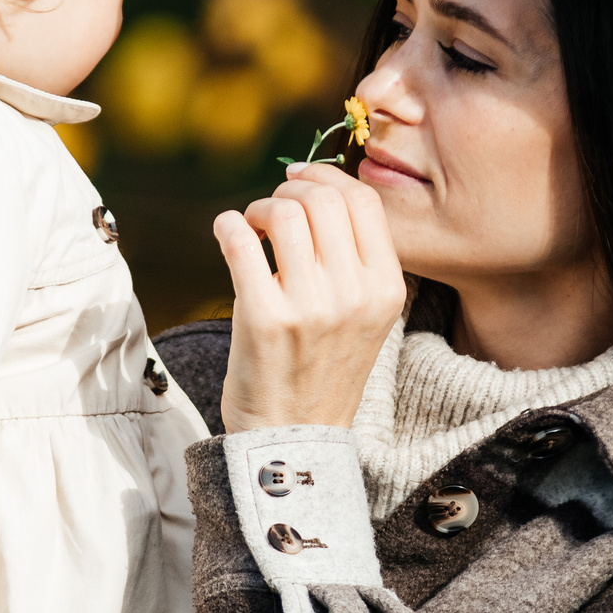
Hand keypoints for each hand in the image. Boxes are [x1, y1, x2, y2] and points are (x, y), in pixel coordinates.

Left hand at [213, 162, 405, 430]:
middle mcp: (354, 294)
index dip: (327, 176)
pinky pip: (241, 241)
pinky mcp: (264, 318)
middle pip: (323, 200)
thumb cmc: (322, 368)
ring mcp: (310, 306)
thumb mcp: (364, 316)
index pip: (362, 203)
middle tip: (271, 209)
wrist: (294, 436)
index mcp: (386, 288)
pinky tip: (227, 232)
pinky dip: (228, 225)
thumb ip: (353, 259)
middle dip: (289, 191)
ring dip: (259, 208)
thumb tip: (317, 189)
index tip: (300, 178)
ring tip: (251, 227)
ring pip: (284, 214)